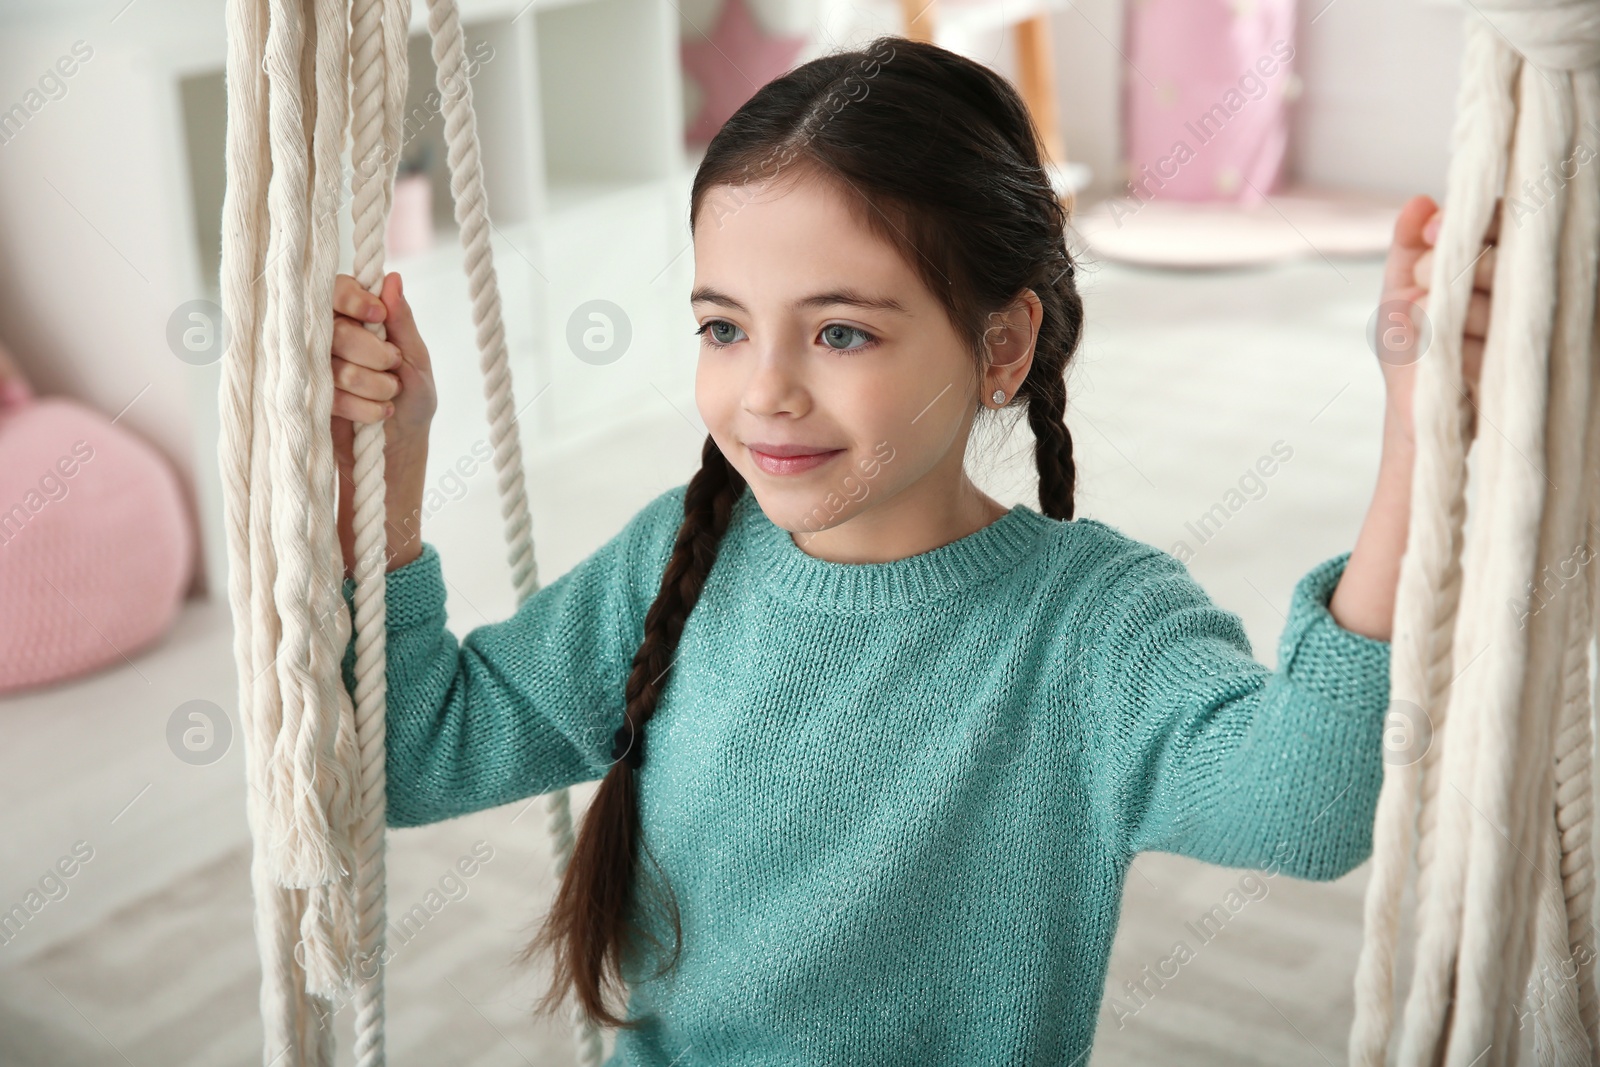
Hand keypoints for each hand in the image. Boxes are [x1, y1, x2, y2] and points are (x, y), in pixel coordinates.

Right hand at [329, 271, 437, 575]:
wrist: (399, 451)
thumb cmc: (413, 399)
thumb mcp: (416, 359)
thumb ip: (402, 322)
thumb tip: (392, 279)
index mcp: (354, 318)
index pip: (335, 288)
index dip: (353, 298)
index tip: (377, 316)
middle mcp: (327, 337)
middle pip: (334, 326)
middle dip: (372, 351)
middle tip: (393, 367)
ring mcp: (311, 367)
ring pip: (329, 361)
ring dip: (370, 381)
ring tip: (390, 394)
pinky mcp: (307, 398)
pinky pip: (325, 393)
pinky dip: (359, 405)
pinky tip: (378, 413)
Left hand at [1375, 194, 1498, 445]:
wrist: (1419, 410)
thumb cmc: (1411, 348)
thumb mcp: (1399, 293)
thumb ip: (1408, 247)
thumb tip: (1419, 203)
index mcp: (1494, 264)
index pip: (1498, 224)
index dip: (1464, 226)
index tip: (1429, 234)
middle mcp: (1518, 288)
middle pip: (1497, 256)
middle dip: (1447, 269)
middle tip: (1419, 288)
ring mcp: (1522, 326)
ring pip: (1496, 298)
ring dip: (1451, 312)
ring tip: (1428, 329)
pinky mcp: (1521, 363)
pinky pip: (1492, 344)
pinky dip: (1459, 349)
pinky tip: (1446, 356)